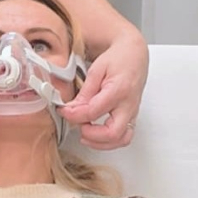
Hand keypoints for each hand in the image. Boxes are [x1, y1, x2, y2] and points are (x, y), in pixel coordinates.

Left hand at [58, 35, 148, 149]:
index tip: (63, 111)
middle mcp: (128, 105)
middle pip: (112, 133)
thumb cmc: (118, 58)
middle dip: (91, 135)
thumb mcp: (97, 69)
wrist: (134, 54)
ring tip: (85, 134)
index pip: (93, 111)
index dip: (74, 115)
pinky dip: (110, 141)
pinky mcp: (132, 116)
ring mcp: (132, 112)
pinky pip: (125, 136)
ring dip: (101, 143)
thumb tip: (72, 108)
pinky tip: (97, 135)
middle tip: (77, 125)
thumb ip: (85, 91)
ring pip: (121, 139)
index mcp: (118, 91)